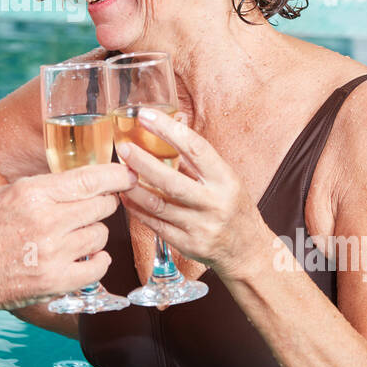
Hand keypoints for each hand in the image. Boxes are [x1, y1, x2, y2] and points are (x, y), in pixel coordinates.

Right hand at [0, 163, 135, 313]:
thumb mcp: (6, 194)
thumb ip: (44, 188)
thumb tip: (83, 182)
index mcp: (32, 194)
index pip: (89, 179)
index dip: (116, 175)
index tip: (129, 174)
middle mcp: (46, 221)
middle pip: (101, 205)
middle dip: (104, 203)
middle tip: (93, 207)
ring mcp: (52, 254)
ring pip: (100, 234)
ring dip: (94, 232)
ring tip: (75, 235)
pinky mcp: (55, 282)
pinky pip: (98, 266)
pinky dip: (97, 261)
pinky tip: (86, 257)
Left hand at [114, 109, 270, 278]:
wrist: (247, 249)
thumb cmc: (234, 207)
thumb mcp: (226, 177)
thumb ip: (198, 156)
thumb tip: (174, 122)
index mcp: (225, 180)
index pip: (195, 148)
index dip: (168, 130)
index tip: (147, 117)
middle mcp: (214, 203)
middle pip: (171, 181)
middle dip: (143, 162)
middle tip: (124, 148)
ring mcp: (200, 226)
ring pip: (158, 205)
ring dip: (134, 187)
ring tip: (119, 172)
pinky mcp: (187, 245)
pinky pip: (155, 224)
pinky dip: (137, 209)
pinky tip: (127, 196)